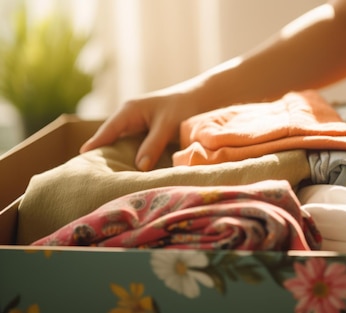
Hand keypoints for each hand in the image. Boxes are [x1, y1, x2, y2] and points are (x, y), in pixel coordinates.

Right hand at [80, 87, 202, 170]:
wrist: (204, 98)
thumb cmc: (185, 107)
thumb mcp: (168, 126)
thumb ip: (153, 145)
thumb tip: (139, 167)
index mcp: (130, 111)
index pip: (107, 131)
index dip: (95, 145)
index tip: (81, 160)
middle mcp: (130, 117)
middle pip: (111, 139)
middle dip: (103, 155)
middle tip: (90, 175)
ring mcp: (138, 125)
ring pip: (123, 145)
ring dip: (118, 159)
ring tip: (106, 178)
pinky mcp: (148, 133)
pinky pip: (135, 148)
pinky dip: (132, 158)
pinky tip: (131, 173)